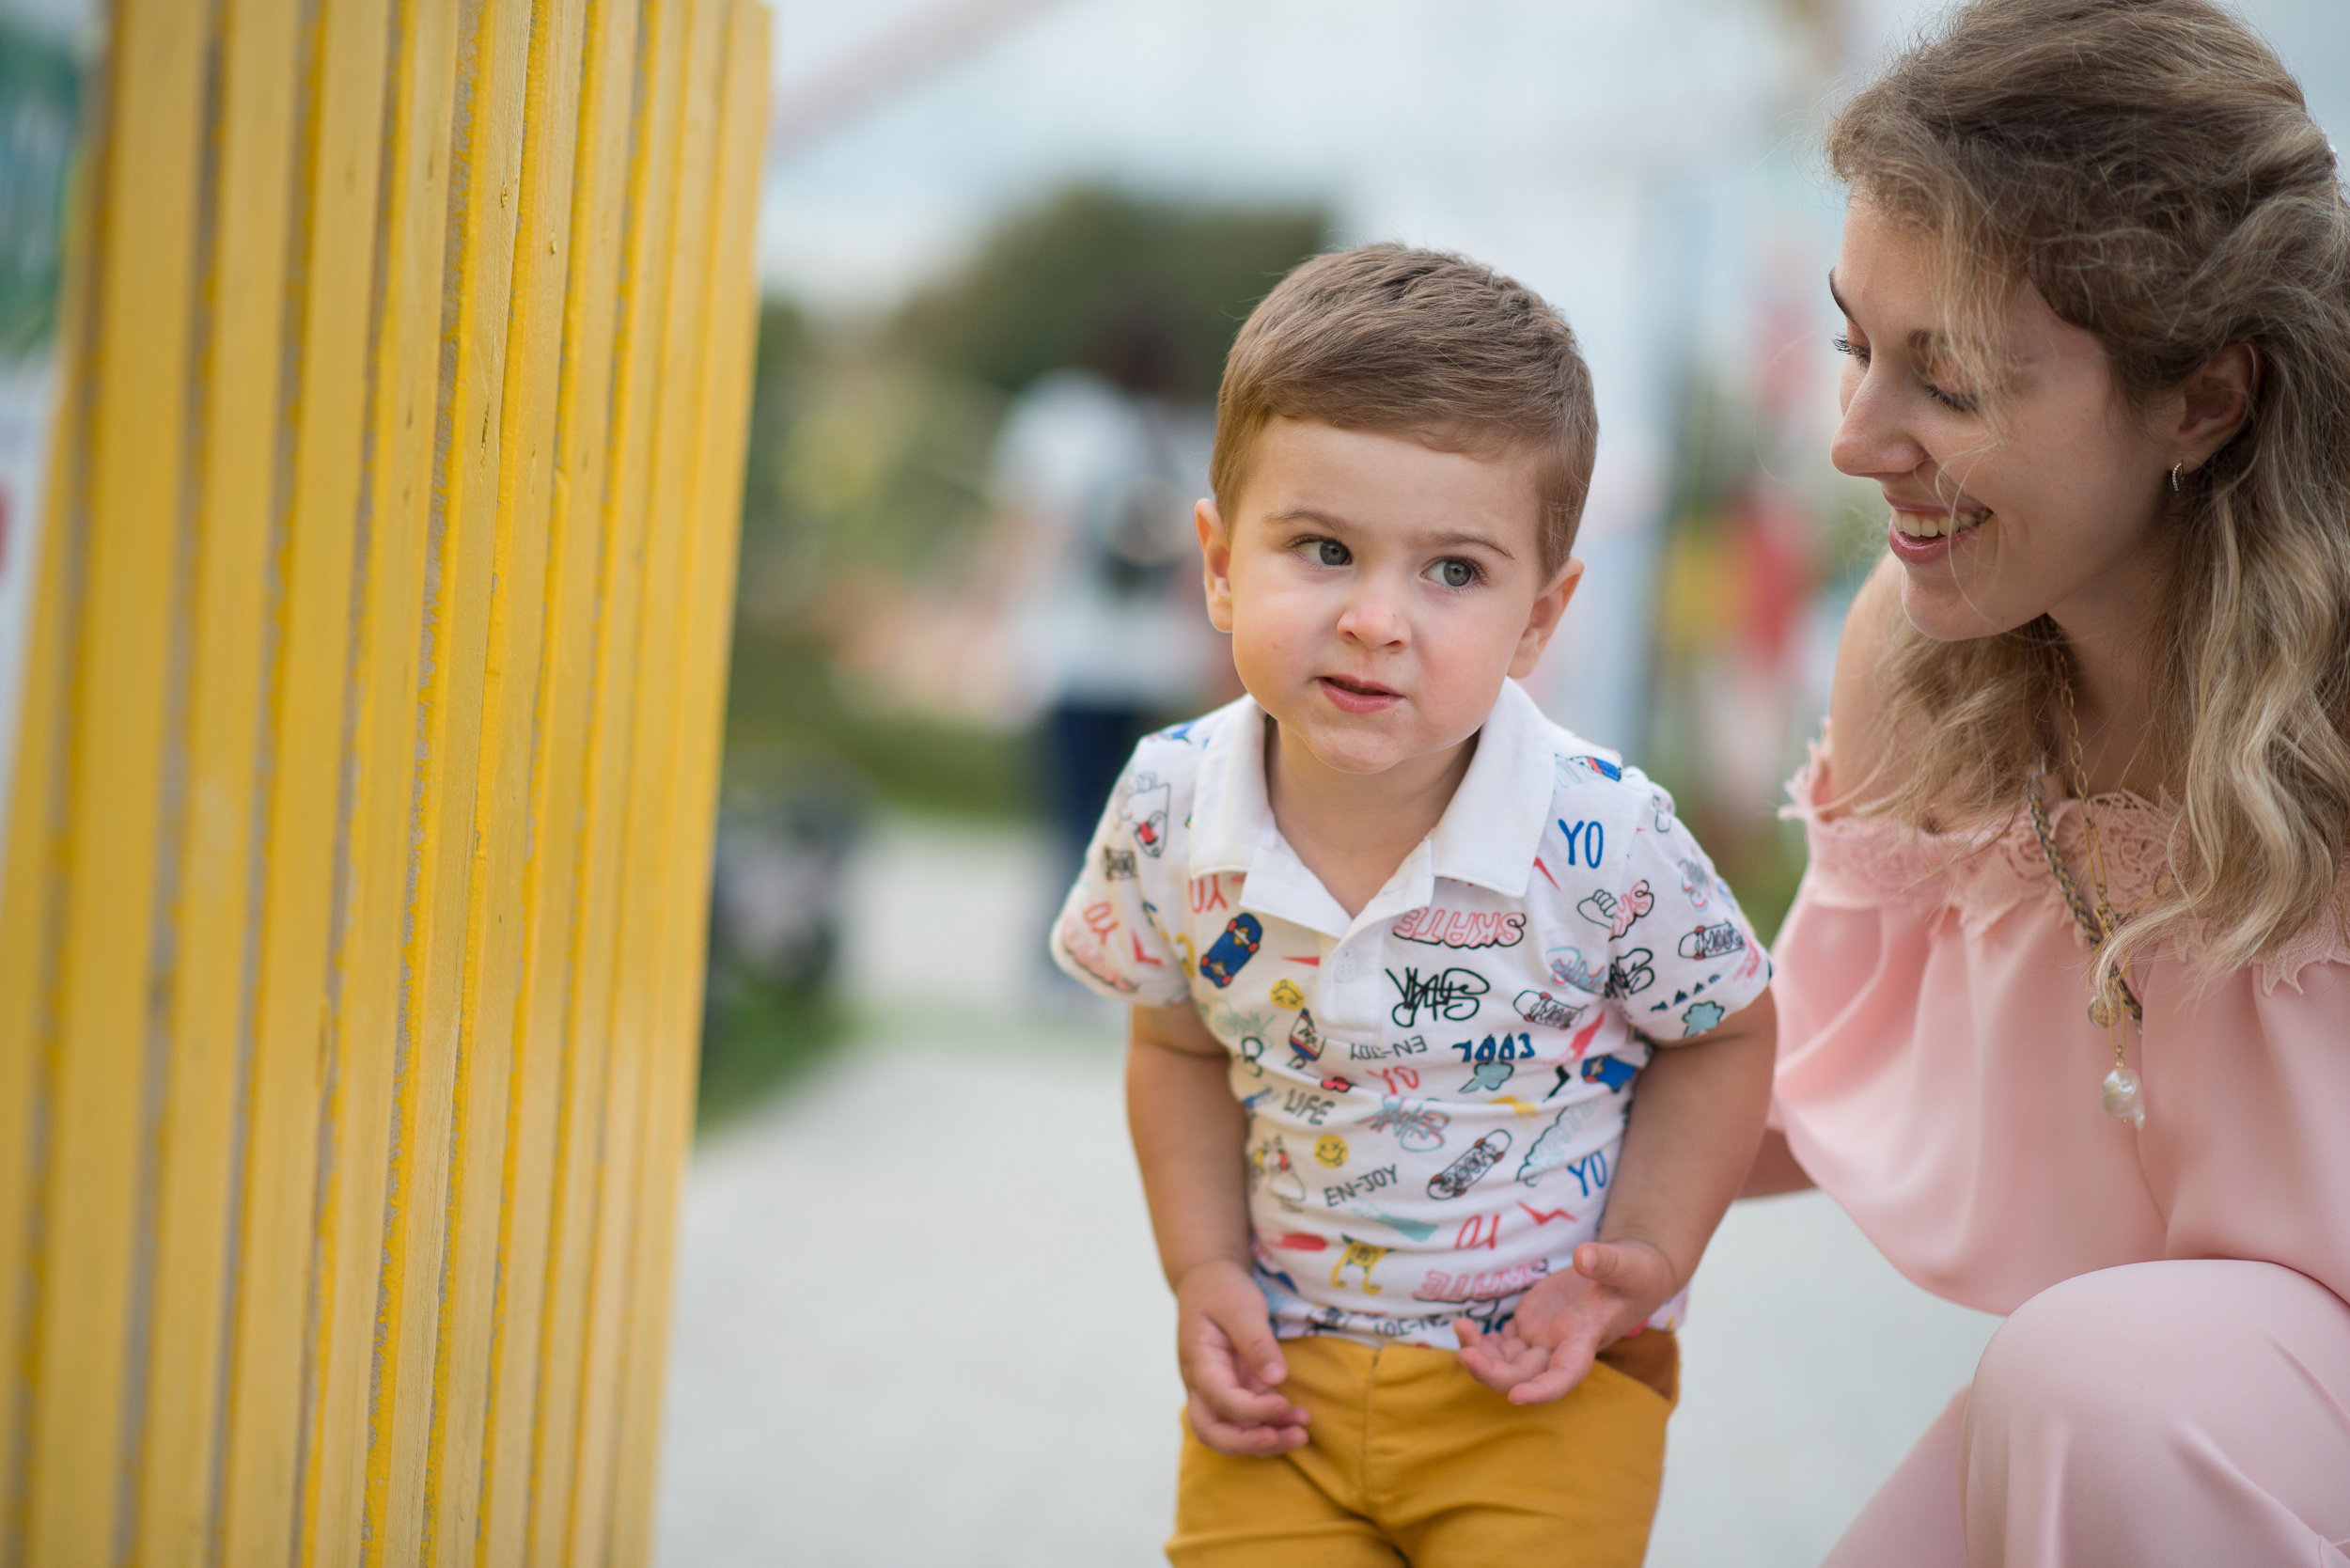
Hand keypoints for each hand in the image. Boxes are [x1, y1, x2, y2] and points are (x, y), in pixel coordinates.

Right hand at [1174, 1259, 1310, 1455]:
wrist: (1207, 1280)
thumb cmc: (1221, 1290)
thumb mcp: (1240, 1306)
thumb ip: (1256, 1341)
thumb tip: (1276, 1378)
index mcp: (1199, 1361)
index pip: (1219, 1399)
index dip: (1251, 1410)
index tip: (1282, 1401)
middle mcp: (1202, 1384)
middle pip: (1212, 1432)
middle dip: (1248, 1443)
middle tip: (1285, 1437)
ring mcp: (1217, 1391)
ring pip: (1231, 1433)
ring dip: (1265, 1441)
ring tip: (1302, 1433)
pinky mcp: (1235, 1391)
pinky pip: (1248, 1420)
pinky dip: (1271, 1426)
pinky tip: (1297, 1420)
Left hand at [1453, 1239, 1676, 1404]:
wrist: (1630, 1273)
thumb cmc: (1636, 1274)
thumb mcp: (1629, 1265)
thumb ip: (1607, 1262)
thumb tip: (1583, 1257)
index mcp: (1584, 1340)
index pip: (1563, 1376)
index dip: (1541, 1391)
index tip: (1516, 1398)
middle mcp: (1560, 1348)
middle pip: (1522, 1376)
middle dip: (1492, 1373)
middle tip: (1465, 1354)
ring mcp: (1542, 1339)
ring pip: (1505, 1363)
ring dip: (1479, 1355)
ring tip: (1461, 1328)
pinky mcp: (1530, 1324)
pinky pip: (1500, 1345)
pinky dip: (1480, 1341)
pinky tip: (1465, 1327)